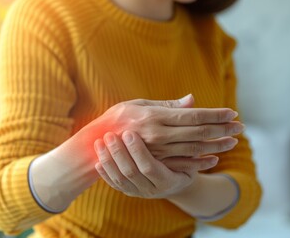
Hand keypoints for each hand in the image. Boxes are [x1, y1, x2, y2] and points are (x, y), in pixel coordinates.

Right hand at [82, 94, 242, 159]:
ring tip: (233, 142)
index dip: (215, 114)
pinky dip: (200, 162)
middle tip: (240, 127)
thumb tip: (192, 101)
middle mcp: (160, 135)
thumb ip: (166, 105)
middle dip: (222, 129)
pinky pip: (182, 164)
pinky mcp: (156, 163)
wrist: (95, 144)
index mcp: (156, 117)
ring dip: (216, 145)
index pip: (193, 115)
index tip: (232, 113)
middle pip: (199, 132)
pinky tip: (213, 160)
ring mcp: (159, 151)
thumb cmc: (117, 119)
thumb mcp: (138, 104)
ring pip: (194, 149)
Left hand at [94, 131, 218, 198]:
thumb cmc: (178, 153)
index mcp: (168, 175)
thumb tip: (191, 97)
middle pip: (132, 171)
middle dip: (119, 152)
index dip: (137, 150)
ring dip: (109, 159)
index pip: (151, 165)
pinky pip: (114, 184)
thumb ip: (177, 121)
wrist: (173, 184)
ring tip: (100, 142)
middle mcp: (154, 186)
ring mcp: (141, 190)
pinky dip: (105, 173)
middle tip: (108, 135)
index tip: (127, 132)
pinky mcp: (130, 191)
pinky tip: (98, 160)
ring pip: (121, 177)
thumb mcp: (183, 143)